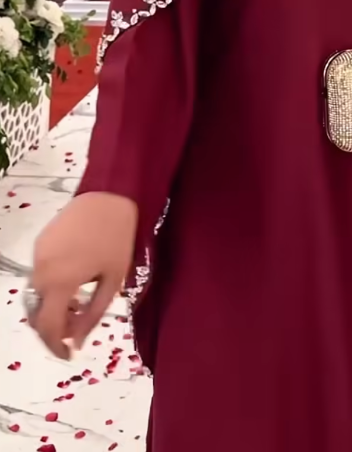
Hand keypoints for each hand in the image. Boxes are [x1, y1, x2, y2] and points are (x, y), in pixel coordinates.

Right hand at [28, 192, 137, 358]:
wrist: (109, 193)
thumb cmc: (117, 237)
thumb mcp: (112, 281)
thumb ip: (92, 315)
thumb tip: (77, 343)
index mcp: (59, 282)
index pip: (47, 327)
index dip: (55, 347)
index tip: (68, 355)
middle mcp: (41, 270)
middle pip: (37, 313)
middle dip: (54, 328)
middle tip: (77, 329)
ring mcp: (38, 254)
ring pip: (37, 295)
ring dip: (53, 308)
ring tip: (78, 304)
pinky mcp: (40, 242)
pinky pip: (40, 275)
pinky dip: (51, 287)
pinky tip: (73, 282)